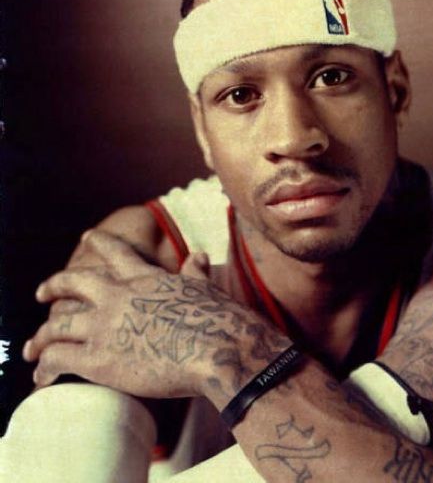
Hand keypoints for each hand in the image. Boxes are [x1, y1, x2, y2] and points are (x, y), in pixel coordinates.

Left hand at [23, 231, 290, 406]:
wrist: (217, 347)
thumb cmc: (218, 318)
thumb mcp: (205, 287)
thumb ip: (196, 272)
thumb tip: (200, 255)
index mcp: (145, 278)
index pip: (115, 252)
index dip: (99, 242)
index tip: (87, 236)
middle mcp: (118, 296)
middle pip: (73, 282)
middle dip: (53, 286)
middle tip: (41, 293)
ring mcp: (106, 326)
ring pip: (57, 325)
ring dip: (40, 338)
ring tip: (32, 349)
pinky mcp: (99, 359)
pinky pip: (58, 360)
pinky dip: (44, 369)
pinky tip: (40, 378)